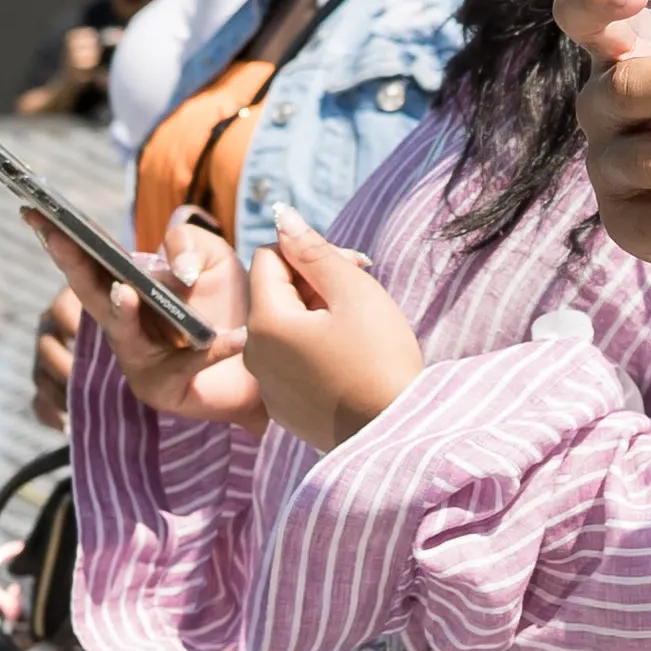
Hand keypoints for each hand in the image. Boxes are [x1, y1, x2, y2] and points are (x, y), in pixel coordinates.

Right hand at [24, 210, 261, 422]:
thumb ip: (190, 244)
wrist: (265, 358)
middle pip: (91, 294)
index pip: (89, 261)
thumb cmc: (231, 305)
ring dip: (123, 313)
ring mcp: (139, 359)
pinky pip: (187, 365)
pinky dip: (212, 350)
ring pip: (124, 334)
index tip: (35, 211)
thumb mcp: (214, 260)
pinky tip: (237, 337)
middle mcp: (123, 324)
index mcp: (126, 288)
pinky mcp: (166, 389)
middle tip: (58, 236)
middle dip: (73, 265)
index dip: (61, 238)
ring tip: (127, 290)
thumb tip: (176, 269)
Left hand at [230, 218, 422, 451]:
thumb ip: (314, 251)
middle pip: (274, 294)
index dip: (309, 254)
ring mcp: (266, 387)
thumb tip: (282, 217)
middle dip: (312, 286)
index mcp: (265, 322)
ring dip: (314, 318)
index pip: (269, 259)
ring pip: (283, 329)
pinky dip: (313, 353)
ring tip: (356, 332)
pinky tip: (348, 363)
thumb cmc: (380, 357)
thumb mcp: (353, 292)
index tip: (348, 269)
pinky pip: (289, 364)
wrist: (395, 432)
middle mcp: (254, 355)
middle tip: (360, 296)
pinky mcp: (283, 410)